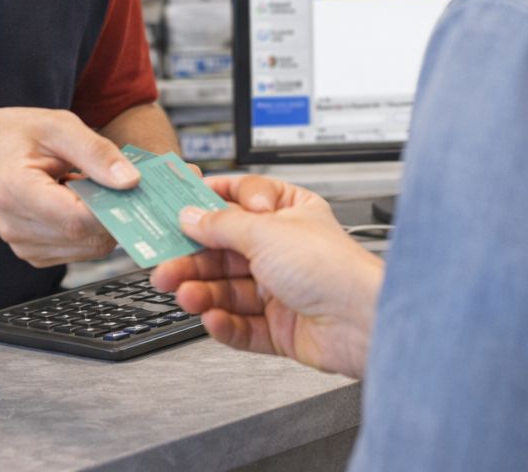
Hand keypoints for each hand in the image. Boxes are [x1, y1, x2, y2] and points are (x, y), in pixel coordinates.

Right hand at [0, 108, 139, 267]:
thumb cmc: (14, 136)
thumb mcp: (58, 126)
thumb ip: (96, 152)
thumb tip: (131, 181)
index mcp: (15, 191)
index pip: (77, 219)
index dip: (111, 209)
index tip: (132, 188)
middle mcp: (15, 227)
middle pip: (87, 238)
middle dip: (113, 212)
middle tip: (116, 182)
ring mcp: (23, 246)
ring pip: (88, 248)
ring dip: (101, 221)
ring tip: (87, 187)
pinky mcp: (33, 255)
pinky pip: (79, 250)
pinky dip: (89, 229)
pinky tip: (76, 202)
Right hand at [151, 175, 383, 378]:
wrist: (364, 323)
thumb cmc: (331, 267)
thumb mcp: (264, 231)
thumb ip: (221, 225)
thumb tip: (190, 216)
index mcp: (288, 213)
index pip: (239, 201)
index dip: (206, 204)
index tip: (174, 206)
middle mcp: (285, 250)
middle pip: (226, 251)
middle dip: (193, 260)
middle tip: (164, 266)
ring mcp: (283, 290)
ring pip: (229, 290)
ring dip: (204, 292)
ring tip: (185, 295)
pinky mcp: (281, 327)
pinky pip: (242, 325)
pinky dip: (224, 323)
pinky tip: (212, 319)